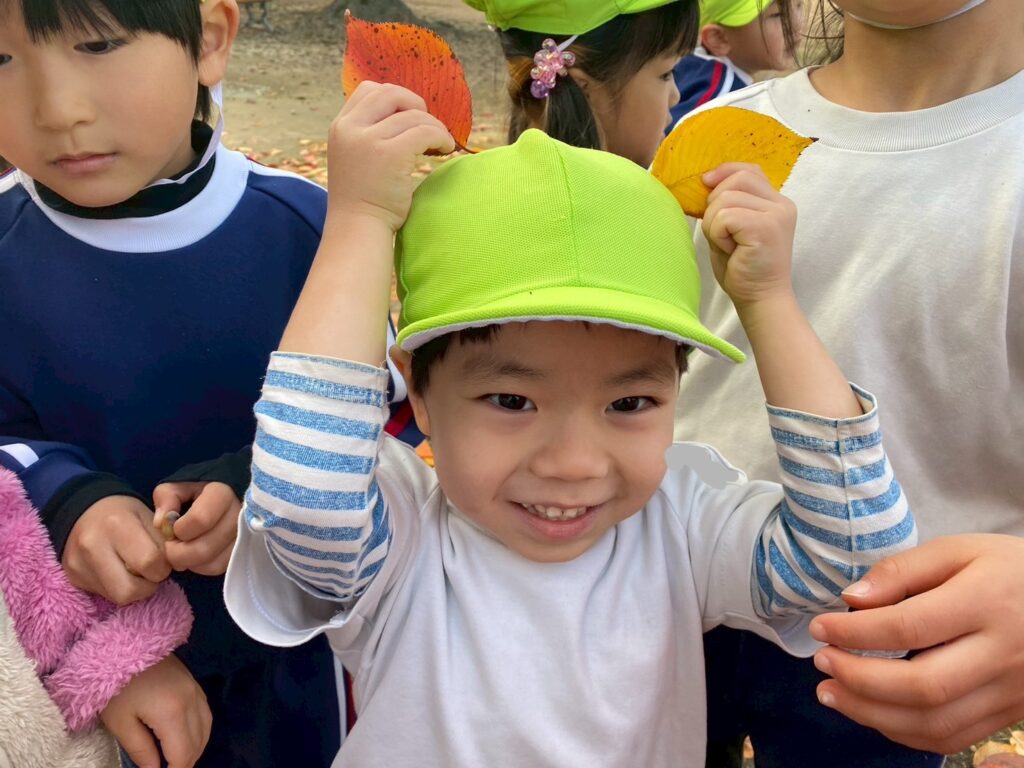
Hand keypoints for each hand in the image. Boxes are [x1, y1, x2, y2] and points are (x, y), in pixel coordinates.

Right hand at [63, 495, 169, 604]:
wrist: (86, 511)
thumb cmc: (126, 514)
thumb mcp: (150, 517)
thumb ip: (164, 541)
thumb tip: (174, 565)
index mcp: (117, 524)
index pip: (149, 562)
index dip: (163, 566)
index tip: (162, 560)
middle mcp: (92, 546)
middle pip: (130, 590)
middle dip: (148, 585)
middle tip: (150, 571)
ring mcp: (78, 564)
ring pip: (117, 597)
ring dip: (134, 589)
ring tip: (135, 572)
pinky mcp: (73, 577)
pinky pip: (105, 595)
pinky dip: (119, 588)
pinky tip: (119, 572)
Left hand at [100, 654, 211, 767]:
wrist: (123, 644)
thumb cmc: (116, 685)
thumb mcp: (120, 722)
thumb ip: (140, 750)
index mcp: (172, 713)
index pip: (182, 755)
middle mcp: (192, 702)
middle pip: (198, 744)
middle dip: (185, 763)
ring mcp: (196, 690)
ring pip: (206, 729)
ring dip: (194, 748)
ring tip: (175, 758)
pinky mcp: (194, 683)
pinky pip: (205, 714)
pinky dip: (199, 731)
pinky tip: (185, 737)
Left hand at [152, 481, 239, 575]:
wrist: (222, 500)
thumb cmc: (196, 494)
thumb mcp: (177, 487)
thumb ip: (166, 497)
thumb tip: (161, 523)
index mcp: (222, 494)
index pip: (200, 520)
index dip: (179, 529)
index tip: (173, 527)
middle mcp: (239, 516)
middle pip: (204, 548)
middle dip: (178, 553)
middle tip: (171, 546)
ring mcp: (244, 537)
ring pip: (212, 563)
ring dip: (189, 562)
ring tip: (182, 550)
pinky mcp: (241, 552)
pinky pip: (218, 568)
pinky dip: (201, 567)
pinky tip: (195, 556)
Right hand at [326, 81, 455, 231]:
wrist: (357, 229)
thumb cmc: (363, 200)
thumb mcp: (354, 157)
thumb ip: (368, 134)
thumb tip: (405, 113)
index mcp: (340, 127)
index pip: (369, 90)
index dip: (396, 99)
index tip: (409, 119)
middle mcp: (351, 128)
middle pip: (391, 93)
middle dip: (416, 106)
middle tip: (428, 129)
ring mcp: (369, 140)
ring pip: (414, 115)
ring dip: (435, 127)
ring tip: (441, 145)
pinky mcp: (391, 154)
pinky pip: (426, 131)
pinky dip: (441, 137)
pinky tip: (445, 151)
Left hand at [700, 162, 796, 307]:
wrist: (760, 300)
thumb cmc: (743, 269)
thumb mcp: (734, 228)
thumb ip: (729, 203)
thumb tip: (706, 180)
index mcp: (776, 203)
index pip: (749, 170)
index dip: (724, 172)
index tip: (706, 183)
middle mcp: (781, 204)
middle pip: (736, 179)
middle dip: (715, 204)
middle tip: (721, 233)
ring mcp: (776, 214)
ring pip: (725, 199)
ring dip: (714, 225)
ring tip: (729, 245)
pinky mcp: (765, 227)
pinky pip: (724, 217)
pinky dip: (717, 234)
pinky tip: (731, 250)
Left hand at [810, 534, 1023, 753]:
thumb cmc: (1008, 569)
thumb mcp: (958, 550)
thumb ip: (903, 571)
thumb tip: (852, 599)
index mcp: (987, 603)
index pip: (908, 627)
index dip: (855, 632)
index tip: (820, 627)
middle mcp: (1003, 655)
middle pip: (922, 686)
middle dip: (859, 679)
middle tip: (822, 662)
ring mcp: (1011, 692)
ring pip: (935, 722)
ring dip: (872, 713)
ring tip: (831, 692)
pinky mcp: (1010, 715)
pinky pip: (951, 738)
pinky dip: (903, 731)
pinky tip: (870, 711)